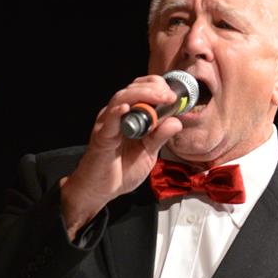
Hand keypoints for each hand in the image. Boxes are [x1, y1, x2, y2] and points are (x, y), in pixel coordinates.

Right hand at [59, 75, 184, 238]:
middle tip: (171, 96)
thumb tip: (176, 121)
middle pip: (132, 89)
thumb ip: (161, 136)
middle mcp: (116, 115)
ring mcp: (107, 124)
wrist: (100, 189)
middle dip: (154, 88)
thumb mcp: (149, 152)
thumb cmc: (121, 169)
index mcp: (129, 116)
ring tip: (160, 97)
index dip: (158, 87)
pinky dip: (117, 113)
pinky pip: (108, 121)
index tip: (175, 95)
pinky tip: (126, 108)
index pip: (141, 90)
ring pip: (121, 98)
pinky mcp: (101, 137)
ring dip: (142, 95)